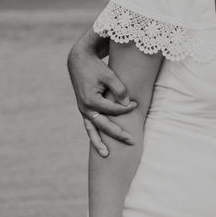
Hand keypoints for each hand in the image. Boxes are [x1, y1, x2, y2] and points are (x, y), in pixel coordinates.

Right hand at [68, 35, 136, 157]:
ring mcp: (83, 110)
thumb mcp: (109, 75)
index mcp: (91, 101)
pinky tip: (101, 143)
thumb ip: (119, 90)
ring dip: (99, 143)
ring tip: (106, 156)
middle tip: (132, 142)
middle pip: (103, 126)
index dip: (126, 109)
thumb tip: (127, 104)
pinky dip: (95, 134)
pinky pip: (89, 125)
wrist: (79, 61)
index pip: (113, 111)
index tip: (136, 104)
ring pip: (91, 130)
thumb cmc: (96, 67)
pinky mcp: (84, 109)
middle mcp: (85, 108)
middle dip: (117, 135)